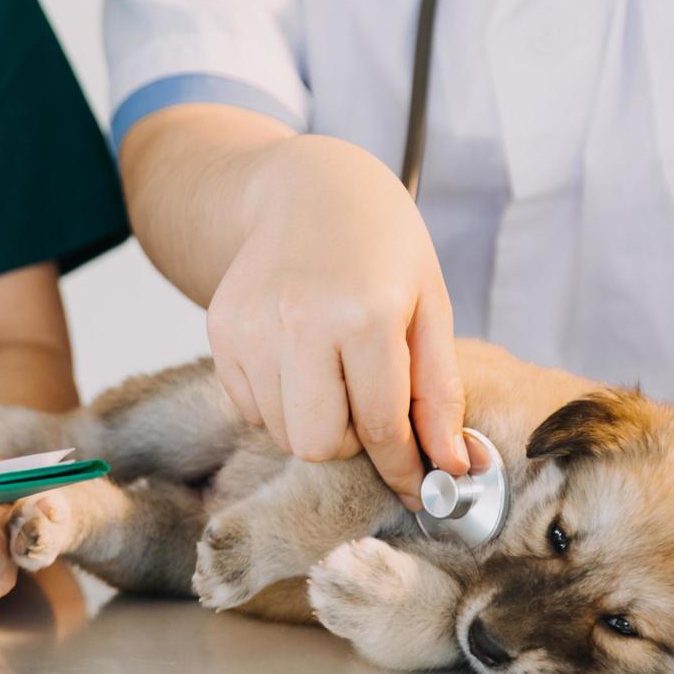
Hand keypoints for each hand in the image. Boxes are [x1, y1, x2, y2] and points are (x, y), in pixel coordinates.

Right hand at [207, 135, 466, 508]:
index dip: (403, 468)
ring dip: (315, 421)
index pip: (382, 429)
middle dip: (351, 444)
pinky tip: (299, 359)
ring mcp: (251, 326)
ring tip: (334, 373)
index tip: (416, 487)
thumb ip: (439, 393)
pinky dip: (280, 402)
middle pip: (319, 445)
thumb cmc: (381, 241)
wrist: (308, 186)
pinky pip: (250, 407)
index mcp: (366, 315)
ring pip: (281, 432)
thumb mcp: (430, 305)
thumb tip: (451, 468)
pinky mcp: (221, 329)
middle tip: (369, 409)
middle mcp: (300, 322)